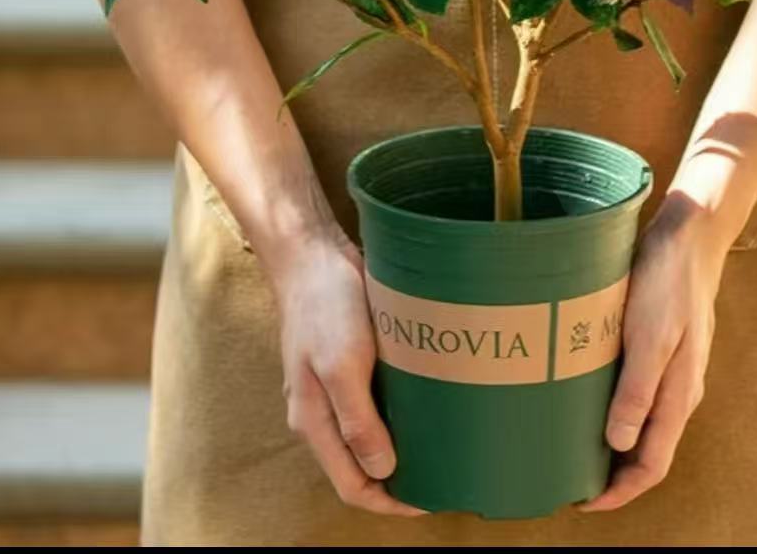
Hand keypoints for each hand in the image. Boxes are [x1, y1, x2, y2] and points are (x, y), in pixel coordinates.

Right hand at [269, 229, 424, 516]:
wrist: (312, 254)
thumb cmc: (324, 307)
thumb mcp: (341, 364)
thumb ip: (357, 420)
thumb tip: (382, 471)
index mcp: (314, 421)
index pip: (352, 486)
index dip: (389, 502)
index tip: (430, 499)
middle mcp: (322, 412)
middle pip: (359, 466)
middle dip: (397, 480)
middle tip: (444, 475)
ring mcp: (334, 387)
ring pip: (369, 435)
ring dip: (400, 447)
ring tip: (442, 446)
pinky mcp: (349, 362)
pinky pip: (375, 402)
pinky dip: (399, 414)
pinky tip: (427, 405)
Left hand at [578, 195, 725, 512]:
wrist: (690, 232)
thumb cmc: (668, 281)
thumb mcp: (650, 335)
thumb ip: (637, 389)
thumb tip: (618, 443)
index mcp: (678, 394)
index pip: (651, 464)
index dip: (619, 491)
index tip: (583, 502)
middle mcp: (678, 388)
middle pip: (647, 448)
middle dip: (613, 472)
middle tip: (568, 475)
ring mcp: (672, 366)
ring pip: (642, 420)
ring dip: (613, 439)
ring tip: (573, 440)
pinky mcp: (661, 343)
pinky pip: (639, 390)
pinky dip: (615, 404)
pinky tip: (588, 392)